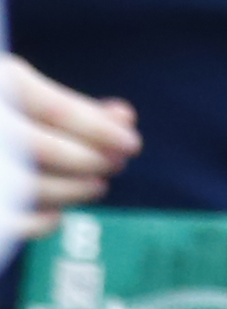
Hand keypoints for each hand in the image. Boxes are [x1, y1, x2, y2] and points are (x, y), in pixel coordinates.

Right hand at [7, 55, 137, 237]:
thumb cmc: (1, 112)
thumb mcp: (17, 92)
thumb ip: (68, 106)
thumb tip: (125, 119)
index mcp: (0, 87)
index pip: (53, 109)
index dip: (98, 127)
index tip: (132, 140)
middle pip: (41, 148)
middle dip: (89, 159)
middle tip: (118, 163)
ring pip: (24, 185)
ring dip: (70, 189)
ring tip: (97, 185)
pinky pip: (6, 221)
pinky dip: (35, 222)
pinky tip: (56, 215)